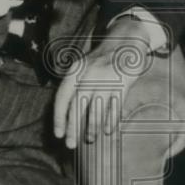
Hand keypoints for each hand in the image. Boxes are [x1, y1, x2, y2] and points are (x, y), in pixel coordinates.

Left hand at [53, 18, 153, 148]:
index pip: (62, 98)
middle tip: (71, 144)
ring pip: (97, 108)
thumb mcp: (82, 68)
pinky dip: (111, 119)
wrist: (125, 40)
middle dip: (73, 127)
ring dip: (93, 127)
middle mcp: (89, 74)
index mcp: (75, 71)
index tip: (58, 134)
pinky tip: (109, 130)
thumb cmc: (101, 61)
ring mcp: (107, 78)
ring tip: (90, 139)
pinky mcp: (123, 81)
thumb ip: (74, 87)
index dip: (59, 118)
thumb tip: (66, 118)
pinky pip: (115, 105)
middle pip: (78, 105)